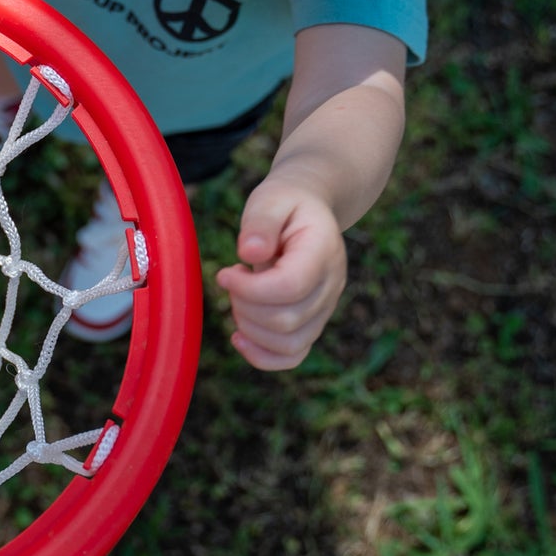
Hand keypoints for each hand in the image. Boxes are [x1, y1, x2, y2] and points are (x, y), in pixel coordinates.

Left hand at [214, 176, 347, 371]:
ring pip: (289, 344)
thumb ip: (260, 222)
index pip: (290, 287)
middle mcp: (331, 285)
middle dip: (245, 305)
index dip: (250, 289)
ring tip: (239, 295)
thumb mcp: (270, 198)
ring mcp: (324, 308)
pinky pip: (292, 356)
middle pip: (287, 320)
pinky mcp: (312, 322)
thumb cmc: (285, 202)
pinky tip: (239, 336)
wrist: (309, 209)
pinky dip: (262, 355)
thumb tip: (249, 254)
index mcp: (323, 251)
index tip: (225, 273)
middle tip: (232, 278)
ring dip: (250, 328)